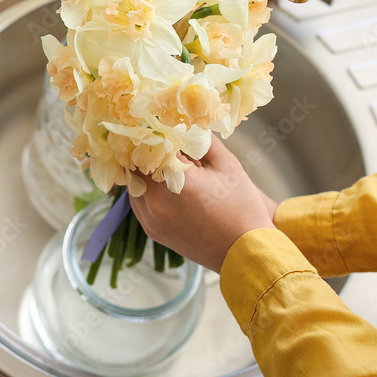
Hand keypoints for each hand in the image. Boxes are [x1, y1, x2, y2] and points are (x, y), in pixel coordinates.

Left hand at [130, 136, 275, 273]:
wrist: (244, 252)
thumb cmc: (241, 207)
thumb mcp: (226, 165)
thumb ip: (201, 141)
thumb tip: (183, 124)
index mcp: (174, 182)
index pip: (146, 147)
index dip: (148, 133)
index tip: (153, 123)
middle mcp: (155, 202)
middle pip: (134, 165)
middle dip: (144, 151)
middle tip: (157, 140)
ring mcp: (150, 219)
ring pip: (132, 184)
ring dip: (142, 171)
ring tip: (161, 162)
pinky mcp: (152, 231)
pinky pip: (138, 202)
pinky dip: (145, 190)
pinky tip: (162, 183)